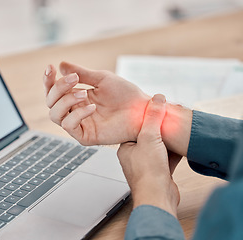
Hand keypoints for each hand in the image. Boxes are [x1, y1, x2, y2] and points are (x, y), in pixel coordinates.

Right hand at [43, 61, 149, 144]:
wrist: (142, 110)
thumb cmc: (125, 95)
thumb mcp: (102, 79)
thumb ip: (81, 73)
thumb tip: (61, 65)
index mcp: (76, 97)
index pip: (53, 91)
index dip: (48, 80)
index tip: (51, 68)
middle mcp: (74, 111)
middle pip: (50, 102)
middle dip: (58, 88)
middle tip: (74, 79)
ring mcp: (79, 124)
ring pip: (55, 114)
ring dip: (65, 101)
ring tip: (84, 94)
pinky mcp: (85, 136)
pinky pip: (69, 126)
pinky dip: (77, 114)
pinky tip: (92, 107)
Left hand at [117, 94, 180, 216]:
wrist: (158, 197)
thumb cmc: (147, 172)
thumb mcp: (149, 137)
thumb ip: (153, 117)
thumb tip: (157, 98)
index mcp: (125, 148)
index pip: (135, 128)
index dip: (147, 119)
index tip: (157, 111)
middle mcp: (135, 157)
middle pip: (149, 137)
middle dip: (160, 129)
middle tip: (169, 120)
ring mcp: (148, 165)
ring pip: (160, 147)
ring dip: (168, 140)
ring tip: (177, 130)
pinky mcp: (160, 173)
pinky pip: (168, 158)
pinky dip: (175, 152)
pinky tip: (181, 146)